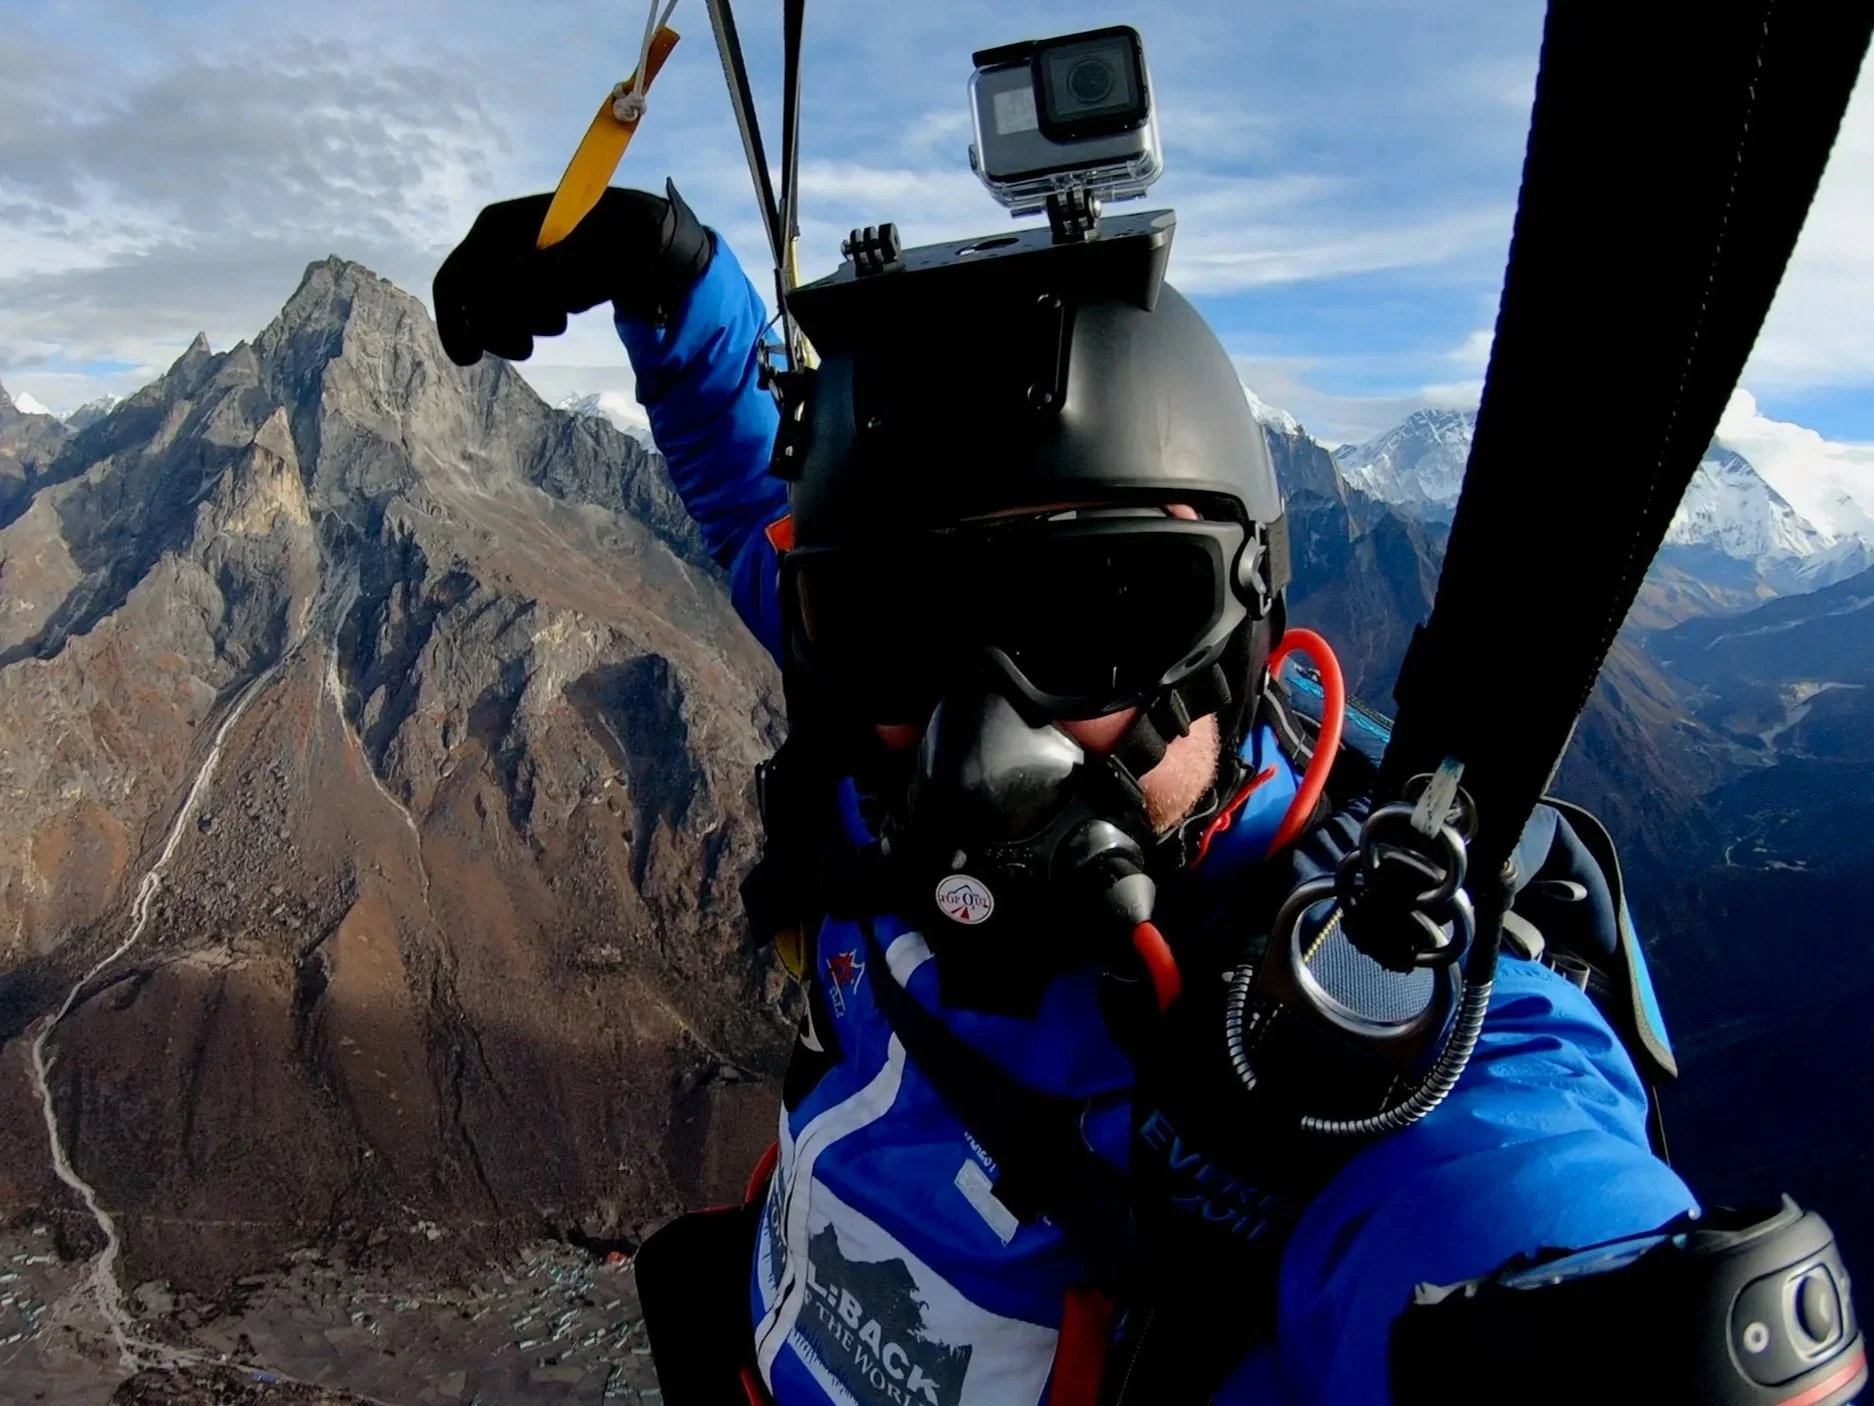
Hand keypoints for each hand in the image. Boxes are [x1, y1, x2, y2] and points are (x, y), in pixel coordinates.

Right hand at [433, 179, 712, 366]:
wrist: (651, 236)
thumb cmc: (610, 247)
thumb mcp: (565, 269)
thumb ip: (520, 288)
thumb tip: (484, 308)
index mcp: (497, 228)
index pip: (454, 280)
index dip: (455, 324)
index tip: (469, 361)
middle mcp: (500, 238)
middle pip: (473, 298)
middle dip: (498, 330)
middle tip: (528, 350)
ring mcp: (518, 253)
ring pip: (499, 306)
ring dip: (524, 323)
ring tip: (561, 322)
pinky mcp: (538, 269)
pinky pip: (524, 304)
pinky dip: (539, 317)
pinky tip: (567, 311)